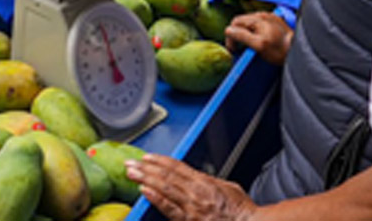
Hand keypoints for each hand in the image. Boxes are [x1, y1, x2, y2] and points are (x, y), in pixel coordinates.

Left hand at [125, 154, 257, 220]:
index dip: (159, 160)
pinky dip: (156, 198)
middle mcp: (196, 192)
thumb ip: (210, 182)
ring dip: (145, 179)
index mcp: (204, 182)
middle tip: (130, 162)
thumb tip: (198, 178)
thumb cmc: (241, 212)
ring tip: (131, 173)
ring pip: (164, 188)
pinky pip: (169, 208)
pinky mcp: (189, 220)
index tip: (146, 157)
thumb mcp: (227, 188)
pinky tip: (144, 192)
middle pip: (166, 175)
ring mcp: (192, 207)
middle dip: (145, 168)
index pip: (177, 166)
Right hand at [225, 12, 292, 65]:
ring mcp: (270, 18)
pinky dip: (255, 33)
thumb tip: (228, 30)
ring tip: (249, 47)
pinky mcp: (275, 23)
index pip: (235, 22)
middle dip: (237, 34)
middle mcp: (263, 15)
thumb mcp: (259, 45)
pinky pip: (259, 26)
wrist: (299, 51)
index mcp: (258, 18)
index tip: (234, 49)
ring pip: (250, 24)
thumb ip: (242, 36)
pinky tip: (259, 42)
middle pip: (242, 22)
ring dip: (246, 34)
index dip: (231, 35)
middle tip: (239, 49)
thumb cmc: (280, 50)